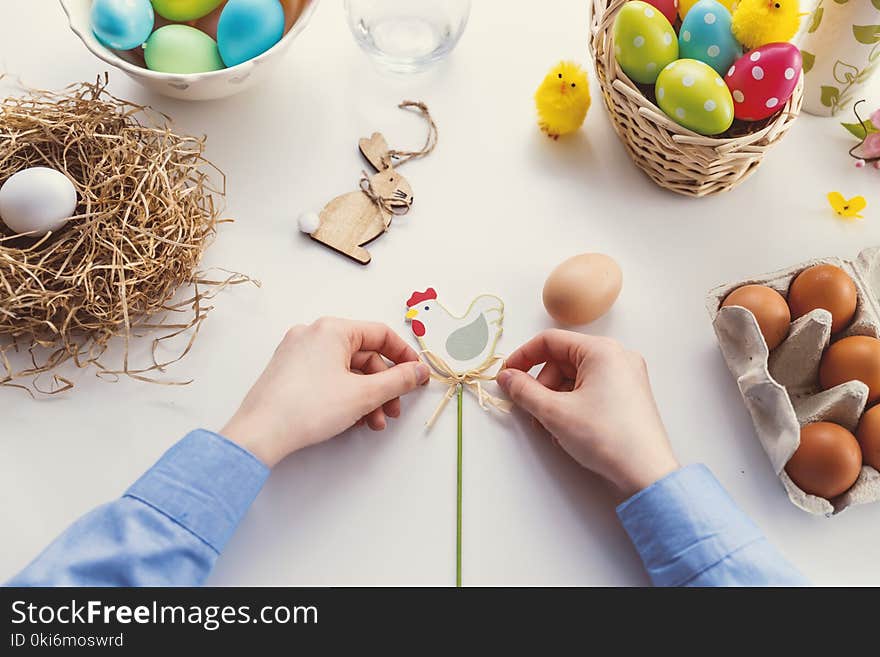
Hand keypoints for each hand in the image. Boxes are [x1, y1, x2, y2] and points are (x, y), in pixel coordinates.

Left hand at [221, 318, 429, 466]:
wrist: (261, 434)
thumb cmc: (307, 408)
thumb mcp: (364, 395)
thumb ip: (398, 381)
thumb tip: (418, 371)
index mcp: (332, 329)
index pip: (381, 334)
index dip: (404, 356)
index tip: (416, 375)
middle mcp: (313, 334)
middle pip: (364, 355)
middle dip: (383, 386)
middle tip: (394, 410)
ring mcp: (298, 352)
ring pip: (346, 370)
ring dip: (366, 396)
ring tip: (373, 423)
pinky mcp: (289, 372)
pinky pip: (328, 377)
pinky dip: (345, 395)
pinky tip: (353, 419)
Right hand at [497, 330, 678, 497]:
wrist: (646, 473)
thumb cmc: (606, 438)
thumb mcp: (554, 412)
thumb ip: (524, 390)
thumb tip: (507, 377)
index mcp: (602, 350)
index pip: (550, 341)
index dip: (523, 357)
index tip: (507, 375)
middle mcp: (617, 356)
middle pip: (562, 360)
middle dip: (542, 386)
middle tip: (534, 412)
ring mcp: (626, 376)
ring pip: (575, 377)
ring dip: (556, 399)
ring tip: (553, 427)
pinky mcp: (629, 395)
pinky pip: (591, 389)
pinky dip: (574, 405)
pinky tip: (570, 429)